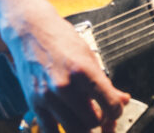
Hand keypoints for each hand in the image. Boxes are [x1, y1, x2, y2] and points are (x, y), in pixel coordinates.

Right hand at [3, 7, 129, 132]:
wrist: (30, 31)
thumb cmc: (60, 39)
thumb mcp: (88, 56)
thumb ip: (105, 82)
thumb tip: (122, 100)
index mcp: (82, 71)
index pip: (110, 103)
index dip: (117, 110)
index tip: (116, 109)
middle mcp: (64, 86)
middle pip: (92, 122)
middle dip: (101, 121)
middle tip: (102, 115)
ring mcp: (47, 97)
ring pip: (73, 130)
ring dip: (83, 128)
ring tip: (86, 118)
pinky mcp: (34, 104)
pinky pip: (50, 131)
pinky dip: (62, 131)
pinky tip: (68, 123)